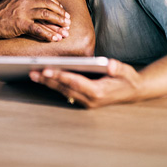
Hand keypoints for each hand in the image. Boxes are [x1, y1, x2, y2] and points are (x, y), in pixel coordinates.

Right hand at [0, 0, 70, 42]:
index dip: (56, 4)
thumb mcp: (13, 2)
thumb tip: (41, 11)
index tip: (62, 11)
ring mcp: (22, 12)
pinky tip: (55, 39)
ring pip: (46, 15)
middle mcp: (24, 1)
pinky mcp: (20, 24)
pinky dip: (48, 34)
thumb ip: (26, 4)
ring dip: (58, 23)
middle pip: (48, 5)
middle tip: (68, 21)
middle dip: (60, 13)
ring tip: (65, 30)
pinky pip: (38, 29)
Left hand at [28, 59, 143, 108]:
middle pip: (65, 88)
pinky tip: (44, 78)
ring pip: (63, 92)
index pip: (75, 83)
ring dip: (48, 84)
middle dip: (48, 80)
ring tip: (33, 74)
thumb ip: (118, 68)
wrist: (134, 92)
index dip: (60, 76)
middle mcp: (90, 100)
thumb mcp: (127, 72)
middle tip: (32, 72)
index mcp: (99, 92)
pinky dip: (55, 85)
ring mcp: (86, 102)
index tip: (47, 70)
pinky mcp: (84, 100)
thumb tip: (110, 65)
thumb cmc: (128, 79)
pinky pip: (66, 92)